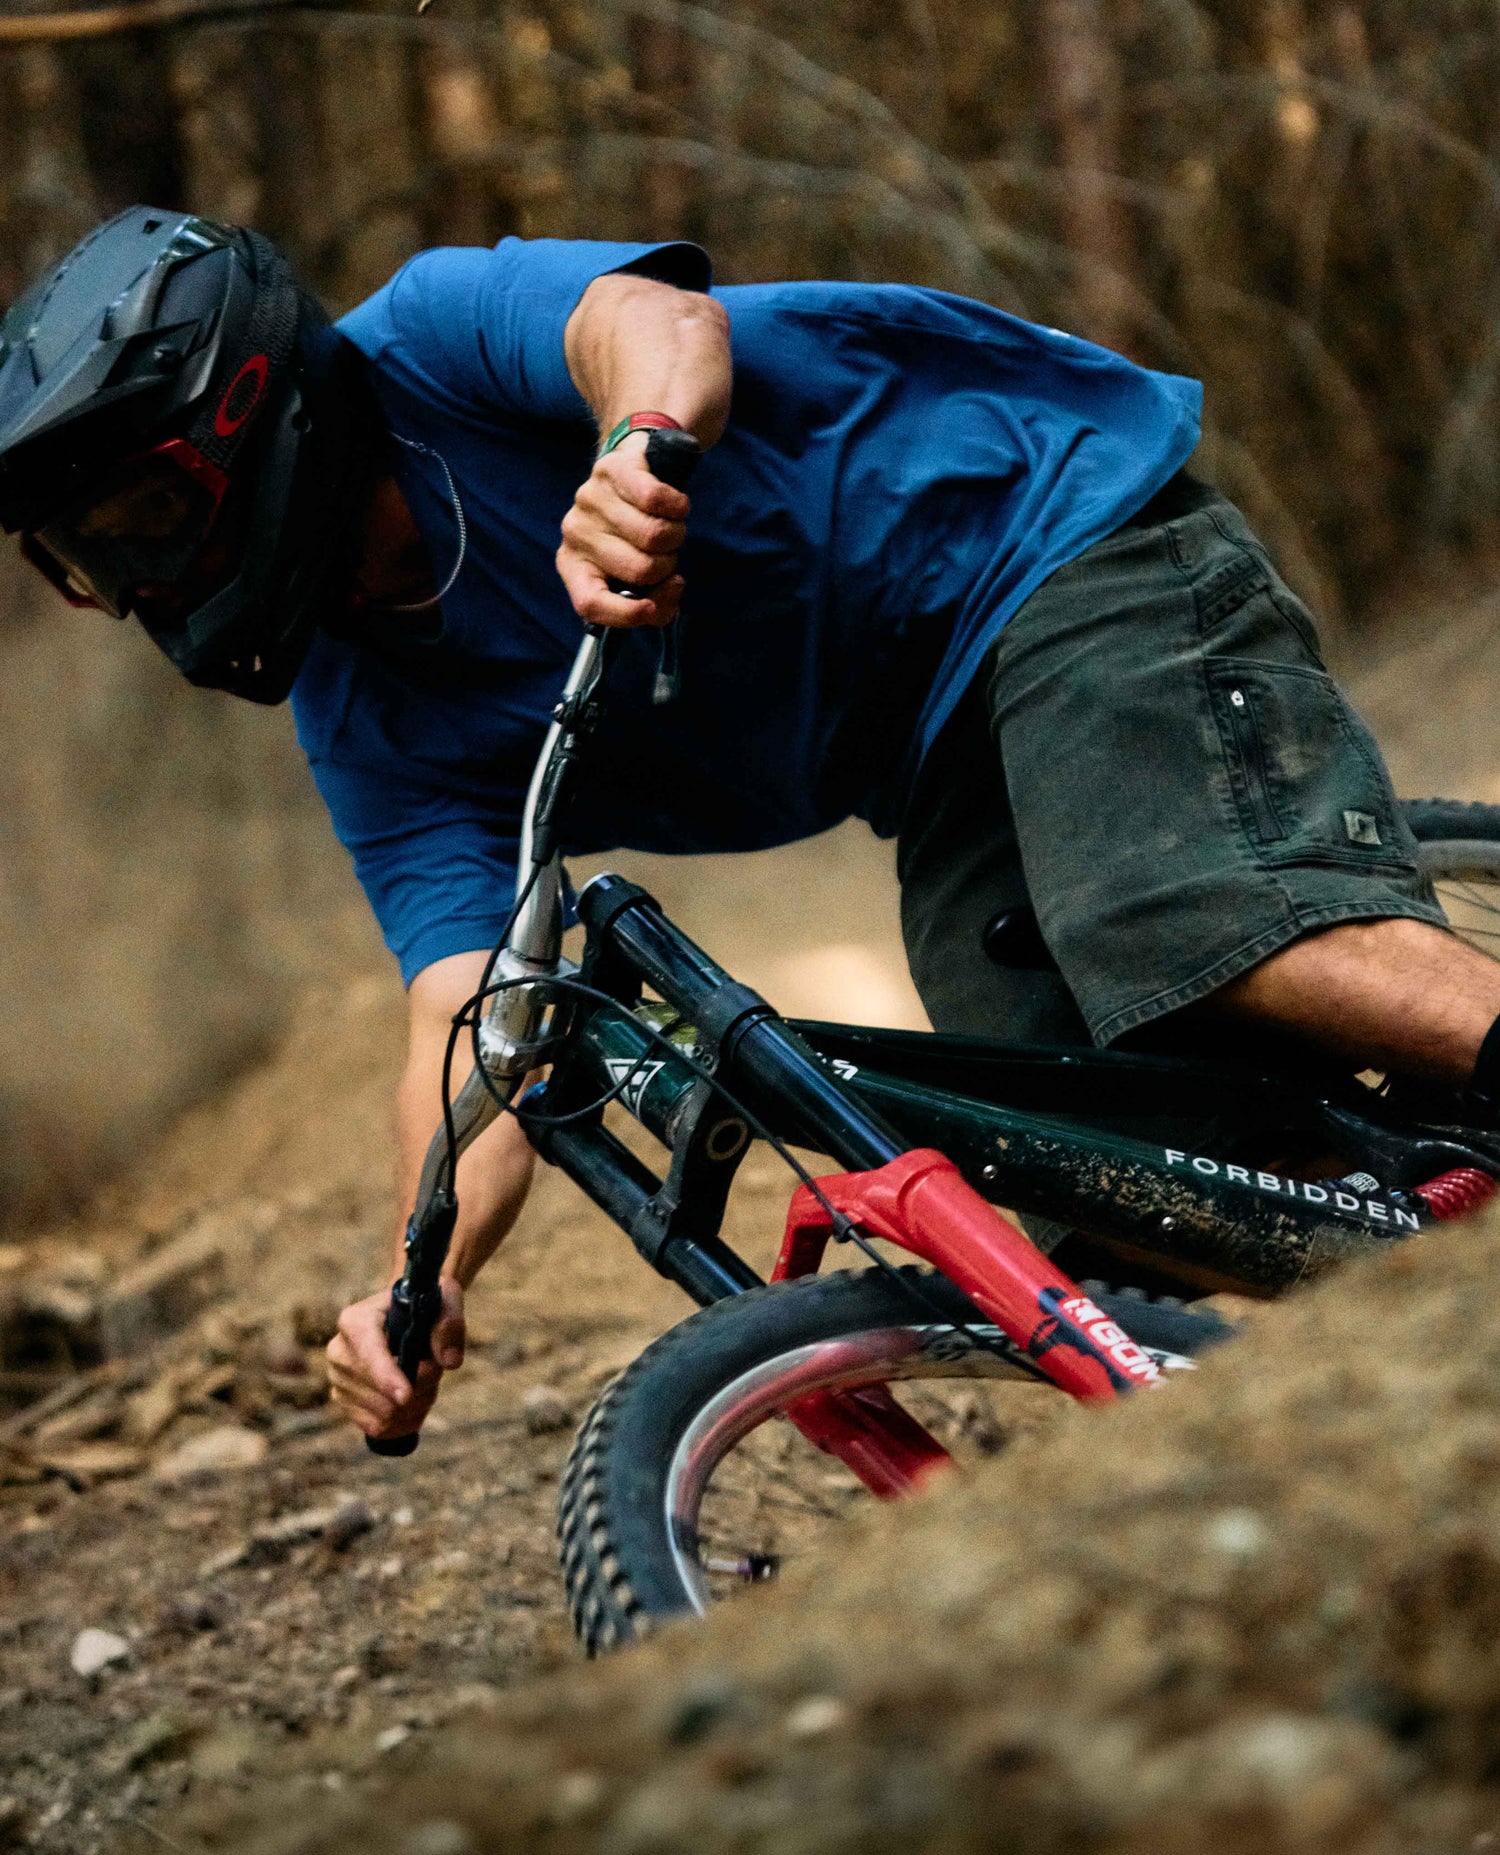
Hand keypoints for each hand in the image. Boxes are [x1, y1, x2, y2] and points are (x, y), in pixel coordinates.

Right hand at [326, 1276, 464, 1441]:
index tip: (406, 1395)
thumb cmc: (425, 1305)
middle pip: (377, 1392)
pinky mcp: (346, 1404)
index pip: (367, 1354)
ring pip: (383, 1413)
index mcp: (355, 1321)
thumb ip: (450, 1324)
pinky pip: (379, 1428)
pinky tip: (416, 1399)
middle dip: (417, 1389)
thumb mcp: (445, 1299)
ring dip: (416, 1404)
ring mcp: (339, 1381)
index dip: (386, 1377)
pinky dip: (405, 1420)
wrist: (408, 1318)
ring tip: (426, 1380)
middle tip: (435, 1369)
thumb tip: (449, 1361)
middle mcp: (339, 1352)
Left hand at [554, 430, 688, 628]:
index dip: (628, 614)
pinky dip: (678, 507)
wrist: (632, 470)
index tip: (654, 608)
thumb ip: (653, 600)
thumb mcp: (637, 572)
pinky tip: (676, 506)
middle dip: (667, 564)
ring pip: (653, 535)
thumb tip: (672, 593)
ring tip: (670, 525)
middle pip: (639, 569)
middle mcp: (575, 534)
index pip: (591, 604)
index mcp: (574, 567)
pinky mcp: (612, 470)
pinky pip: (657, 500)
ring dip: (676, 534)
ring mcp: (590, 499)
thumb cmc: (636, 531)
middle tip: (665, 550)